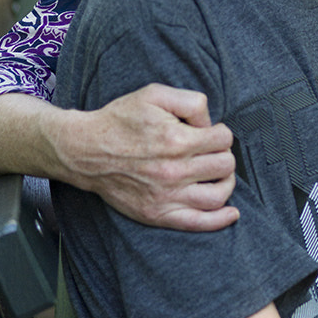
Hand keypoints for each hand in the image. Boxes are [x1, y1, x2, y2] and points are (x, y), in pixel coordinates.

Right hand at [54, 84, 237, 230]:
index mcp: (177, 140)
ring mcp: (166, 196)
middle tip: (210, 150)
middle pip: (225, 165)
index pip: (224, 139)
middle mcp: (174, 171)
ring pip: (218, 195)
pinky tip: (232, 213)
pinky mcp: (157, 214)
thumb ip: (192, 102)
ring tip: (218, 173)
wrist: (86, 150)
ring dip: (226, 182)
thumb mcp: (155, 94)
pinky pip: (198, 223)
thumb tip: (210, 124)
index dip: (219, 131)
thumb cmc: (121, 120)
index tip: (207, 132)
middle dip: (223, 154)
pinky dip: (220, 220)